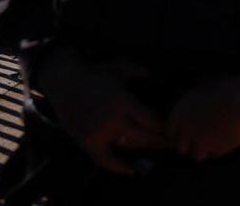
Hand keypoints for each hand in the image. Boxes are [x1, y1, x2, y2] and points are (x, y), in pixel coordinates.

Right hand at [36, 49, 169, 174]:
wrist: (65, 83)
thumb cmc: (97, 74)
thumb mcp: (123, 68)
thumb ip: (143, 73)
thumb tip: (160, 82)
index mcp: (124, 103)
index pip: (151, 121)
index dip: (165, 126)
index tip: (174, 127)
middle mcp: (113, 121)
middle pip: (144, 137)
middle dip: (161, 141)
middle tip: (173, 141)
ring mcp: (99, 134)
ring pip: (130, 148)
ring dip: (146, 150)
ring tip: (159, 149)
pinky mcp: (87, 143)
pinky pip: (105, 161)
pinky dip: (118, 167)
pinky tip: (132, 170)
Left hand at [166, 76, 239, 161]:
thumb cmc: (224, 88)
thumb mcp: (203, 85)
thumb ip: (193, 98)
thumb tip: (192, 101)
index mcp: (180, 115)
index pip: (168, 131)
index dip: (176, 130)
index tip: (183, 127)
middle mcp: (188, 133)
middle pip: (180, 147)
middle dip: (188, 142)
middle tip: (198, 134)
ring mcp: (203, 144)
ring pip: (197, 155)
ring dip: (203, 148)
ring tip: (212, 140)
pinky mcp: (219, 150)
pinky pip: (216, 153)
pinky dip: (219, 148)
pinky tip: (225, 138)